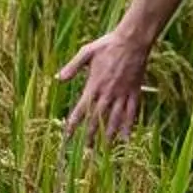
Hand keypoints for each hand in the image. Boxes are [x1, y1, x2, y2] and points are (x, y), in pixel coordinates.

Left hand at [57, 26, 153, 140]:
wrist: (132, 40)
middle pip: (97, 119)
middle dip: (90, 136)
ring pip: (114, 120)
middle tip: (85, 151)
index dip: (73, 125)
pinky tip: (127, 139)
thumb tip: (58, 79)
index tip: (67, 137)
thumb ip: (72, 66)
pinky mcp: (134, 92)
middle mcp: (107, 93)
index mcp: (93, 85)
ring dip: (108, 136)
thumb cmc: (108, 45)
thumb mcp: (86, 52)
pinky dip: (129, 127)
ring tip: (104, 150)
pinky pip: (132, 113)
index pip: (81, 110)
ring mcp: (122, 94)